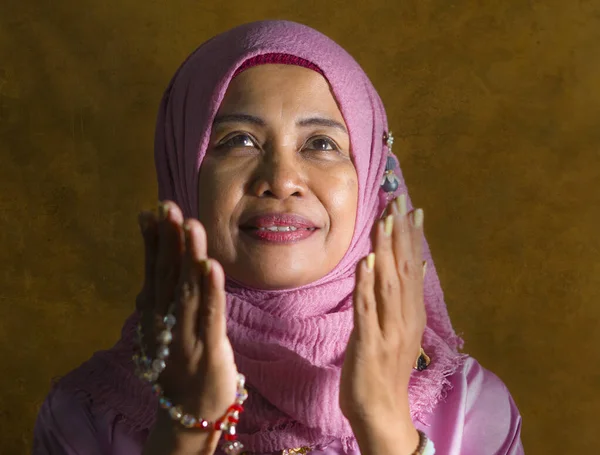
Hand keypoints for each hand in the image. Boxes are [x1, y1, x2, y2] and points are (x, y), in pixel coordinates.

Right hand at [137, 201, 237, 454]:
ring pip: (187, 291)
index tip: (152, 209)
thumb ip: (162, 291)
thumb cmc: (182, 363)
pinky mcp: (209, 351)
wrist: (189, 415)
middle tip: (169, 206)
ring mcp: (186, 336)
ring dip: (189, 257)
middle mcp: (166, 322)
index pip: (154, 270)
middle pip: (168, 275)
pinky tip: (211, 266)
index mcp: (157, 314)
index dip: (154, 240)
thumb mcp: (166, 325)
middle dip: (169, 239)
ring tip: (192, 226)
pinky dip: (210, 291)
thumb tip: (154, 256)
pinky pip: (210, 316)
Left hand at [340, 195, 424, 454]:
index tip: (411, 208)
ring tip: (386, 220)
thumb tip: (416, 265)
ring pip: (389, 282)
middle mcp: (405, 318)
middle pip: (404, 268)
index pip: (413, 268)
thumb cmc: (387, 368)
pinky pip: (368, 307)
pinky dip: (368, 283)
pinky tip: (367, 260)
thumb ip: (408, 298)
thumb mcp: (403, 329)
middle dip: (401, 233)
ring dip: (388, 249)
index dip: (412, 237)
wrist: (381, 411)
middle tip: (399, 200)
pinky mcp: (369, 342)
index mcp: (412, 314)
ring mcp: (389, 330)